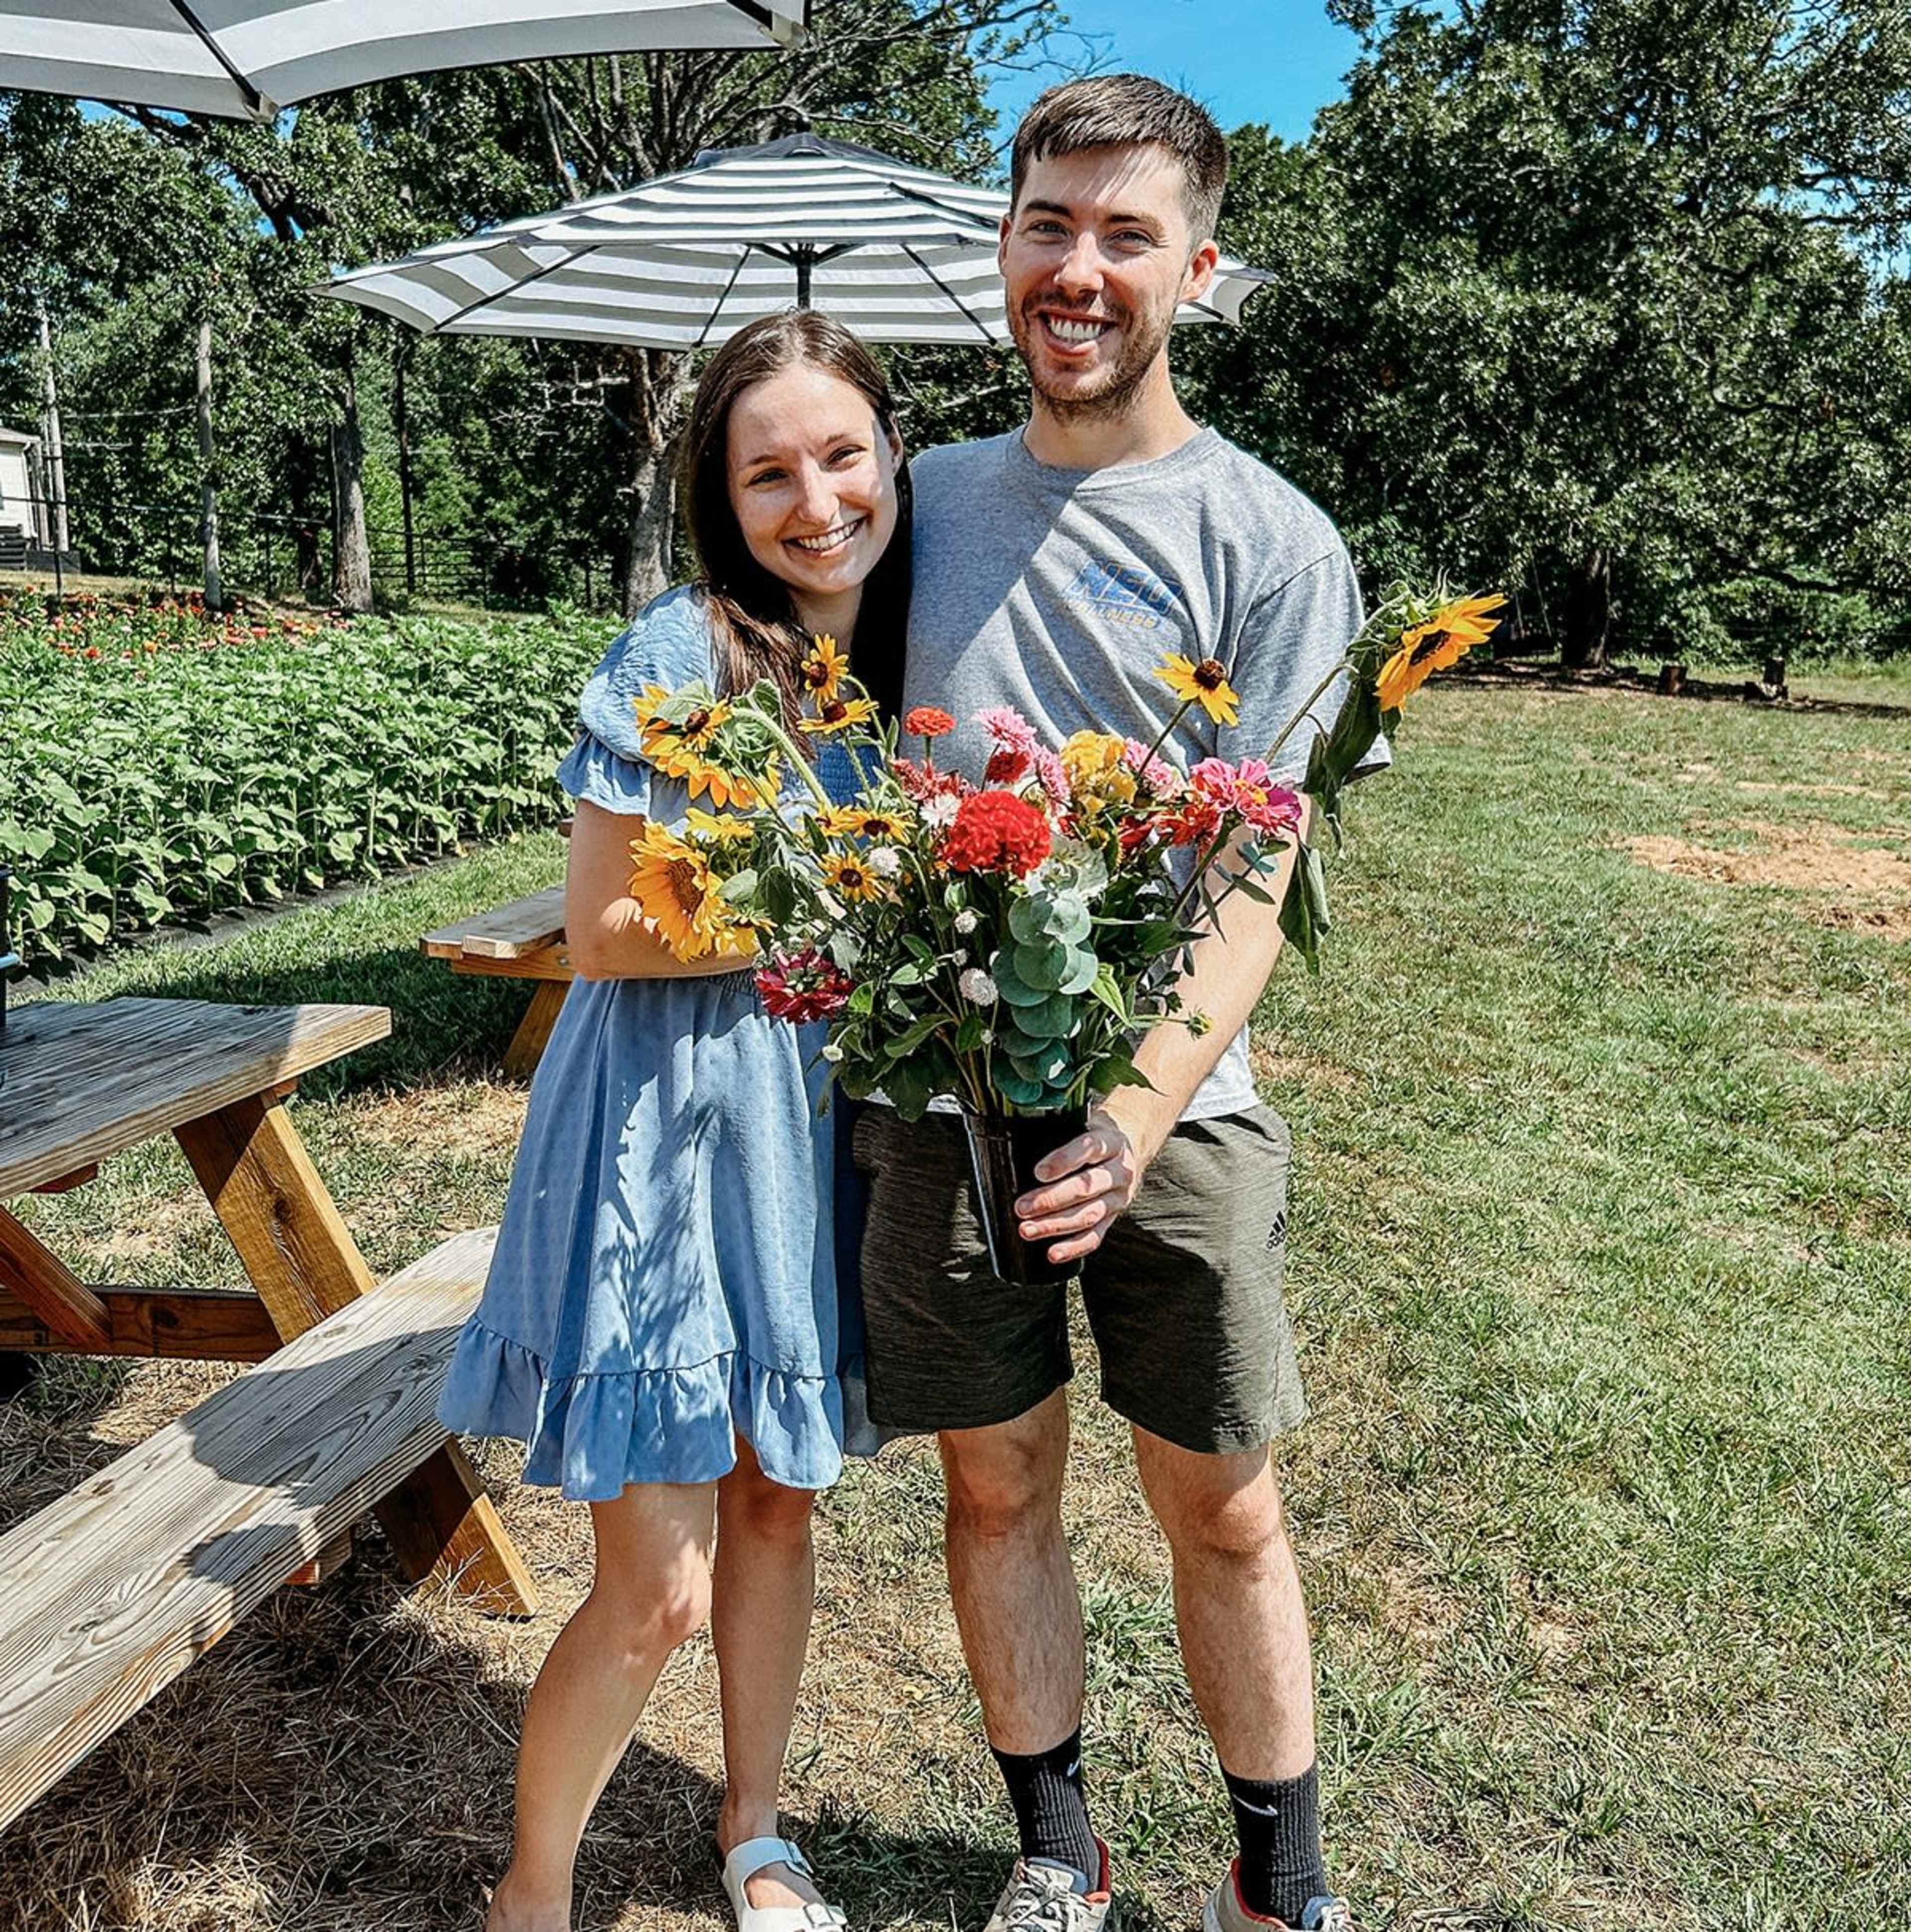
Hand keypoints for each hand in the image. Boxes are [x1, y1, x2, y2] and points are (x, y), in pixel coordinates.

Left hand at [1014, 1109, 1142, 1266]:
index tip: (1038, 1172)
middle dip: (1050, 1200)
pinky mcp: (1114, 1217)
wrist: (1128, 1149)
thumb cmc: (1093, 1137)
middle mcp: (1119, 1170)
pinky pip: (1095, 1236)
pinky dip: (1073, 1247)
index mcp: (1111, 1142)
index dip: (1063, 1160)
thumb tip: (1012, 1140)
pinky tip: (1052, 1253)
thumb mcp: (1084, 1124)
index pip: (1089, 1148)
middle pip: (1085, 1187)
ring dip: (1055, 1225)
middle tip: (1021, 1207)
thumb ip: (1058, 1131)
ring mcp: (1118, 1197)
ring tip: (1027, 1230)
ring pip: (1088, 1215)